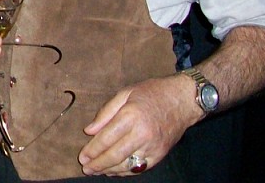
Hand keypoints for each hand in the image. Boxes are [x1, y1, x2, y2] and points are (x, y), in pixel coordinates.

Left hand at [79, 74, 199, 175]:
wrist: (182, 100)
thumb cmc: (152, 93)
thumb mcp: (125, 94)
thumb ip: (105, 112)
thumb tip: (89, 130)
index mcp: (130, 116)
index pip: (106, 138)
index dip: (92, 150)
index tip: (82, 156)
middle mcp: (142, 134)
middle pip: (115, 155)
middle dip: (98, 164)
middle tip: (86, 168)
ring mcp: (153, 146)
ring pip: (127, 164)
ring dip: (110, 170)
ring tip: (97, 171)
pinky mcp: (160, 154)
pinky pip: (140, 167)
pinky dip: (126, 171)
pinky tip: (115, 171)